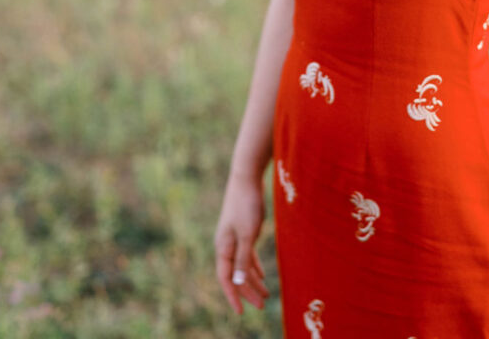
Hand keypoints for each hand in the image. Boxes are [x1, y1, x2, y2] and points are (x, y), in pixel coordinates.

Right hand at [214, 173, 270, 314]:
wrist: (246, 176)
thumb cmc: (246, 204)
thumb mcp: (248, 233)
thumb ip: (243, 257)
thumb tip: (238, 281)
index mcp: (223, 247)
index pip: (226, 278)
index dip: (233, 296)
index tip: (241, 313)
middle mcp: (226, 244)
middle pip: (235, 274)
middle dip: (247, 291)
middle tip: (261, 306)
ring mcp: (234, 237)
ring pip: (242, 265)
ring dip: (253, 280)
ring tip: (266, 295)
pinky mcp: (243, 229)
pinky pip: (247, 254)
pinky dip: (253, 266)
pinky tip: (262, 275)